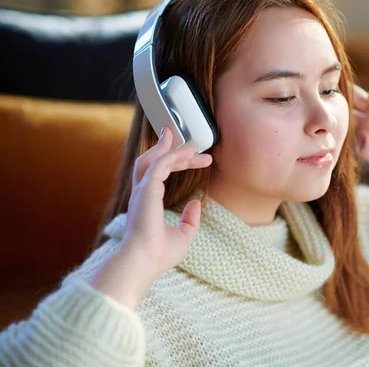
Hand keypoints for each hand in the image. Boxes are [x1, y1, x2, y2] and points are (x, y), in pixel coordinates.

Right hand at [122, 126, 212, 276]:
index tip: (194, 157)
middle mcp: (141, 194)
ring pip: (152, 159)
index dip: (177, 163)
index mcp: (147, 204)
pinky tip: (187, 152)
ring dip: (168, 147)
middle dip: (170, 149)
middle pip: (153, 162)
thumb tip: (197, 202)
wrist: (144, 262)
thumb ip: (190, 219)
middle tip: (191, 143)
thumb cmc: (159, 254)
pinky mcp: (146, 189)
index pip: (159, 175)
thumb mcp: (183, 235)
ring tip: (181, 136)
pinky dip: (173, 155)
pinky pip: (160, 165)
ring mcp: (142, 191)